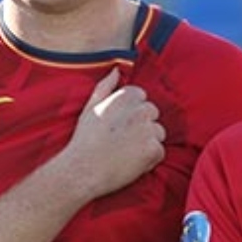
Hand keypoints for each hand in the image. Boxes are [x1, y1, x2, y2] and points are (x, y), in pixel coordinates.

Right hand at [59, 70, 164, 200]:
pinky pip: (159, 152)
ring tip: (125, 152)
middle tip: (121, 141)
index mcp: (127, 97)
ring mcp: (149, 130)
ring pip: (158, 133)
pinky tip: (130, 162)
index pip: (142, 98)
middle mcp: (141, 110)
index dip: (130, 113)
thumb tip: (117, 70)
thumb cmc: (85, 140)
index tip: (118, 126)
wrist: (82, 170)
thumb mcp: (90, 107)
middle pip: (152, 115)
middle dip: (141, 126)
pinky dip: (149, 159)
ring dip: (147, 142)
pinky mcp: (154, 150)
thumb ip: (106, 86)